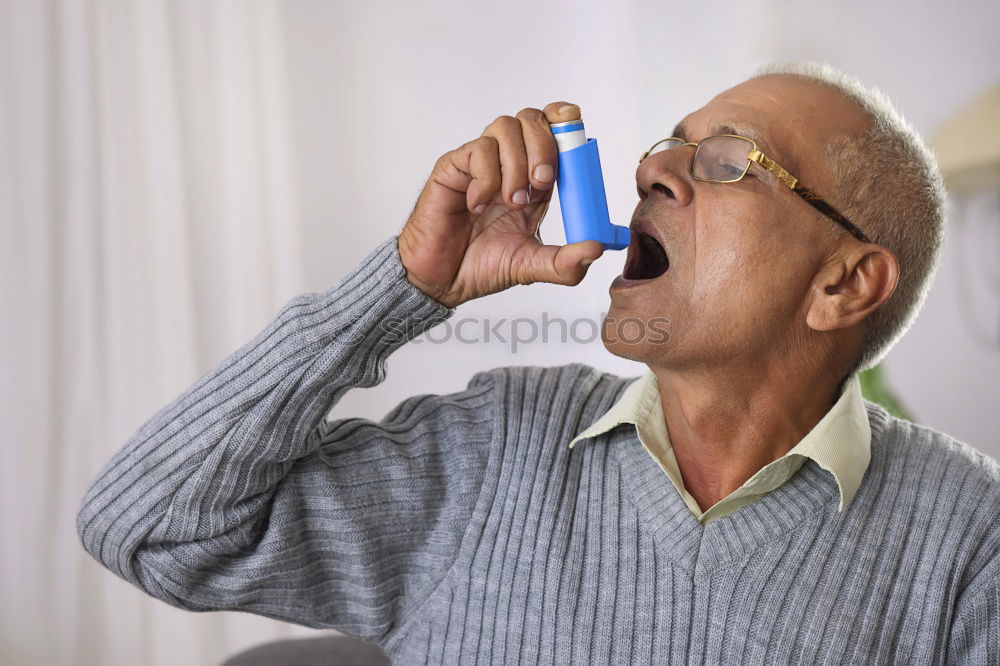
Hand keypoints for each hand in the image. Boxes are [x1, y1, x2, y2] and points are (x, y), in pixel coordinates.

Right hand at [397, 102, 604, 307]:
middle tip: (540, 183)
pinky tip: (478, 204)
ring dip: (515, 163)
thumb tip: (596, 249)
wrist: (441, 280)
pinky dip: (486, 177)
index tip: (576, 138)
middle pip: (533, 119)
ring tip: (509, 200)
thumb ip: (565, 263)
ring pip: (505, 126)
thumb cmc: (481, 267)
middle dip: (544, 146)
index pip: (554, 131)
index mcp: (534, 180)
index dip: (567, 123)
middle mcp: (509, 164)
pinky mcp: (454, 167)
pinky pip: (477, 150)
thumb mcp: (532, 266)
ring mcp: (481, 163)